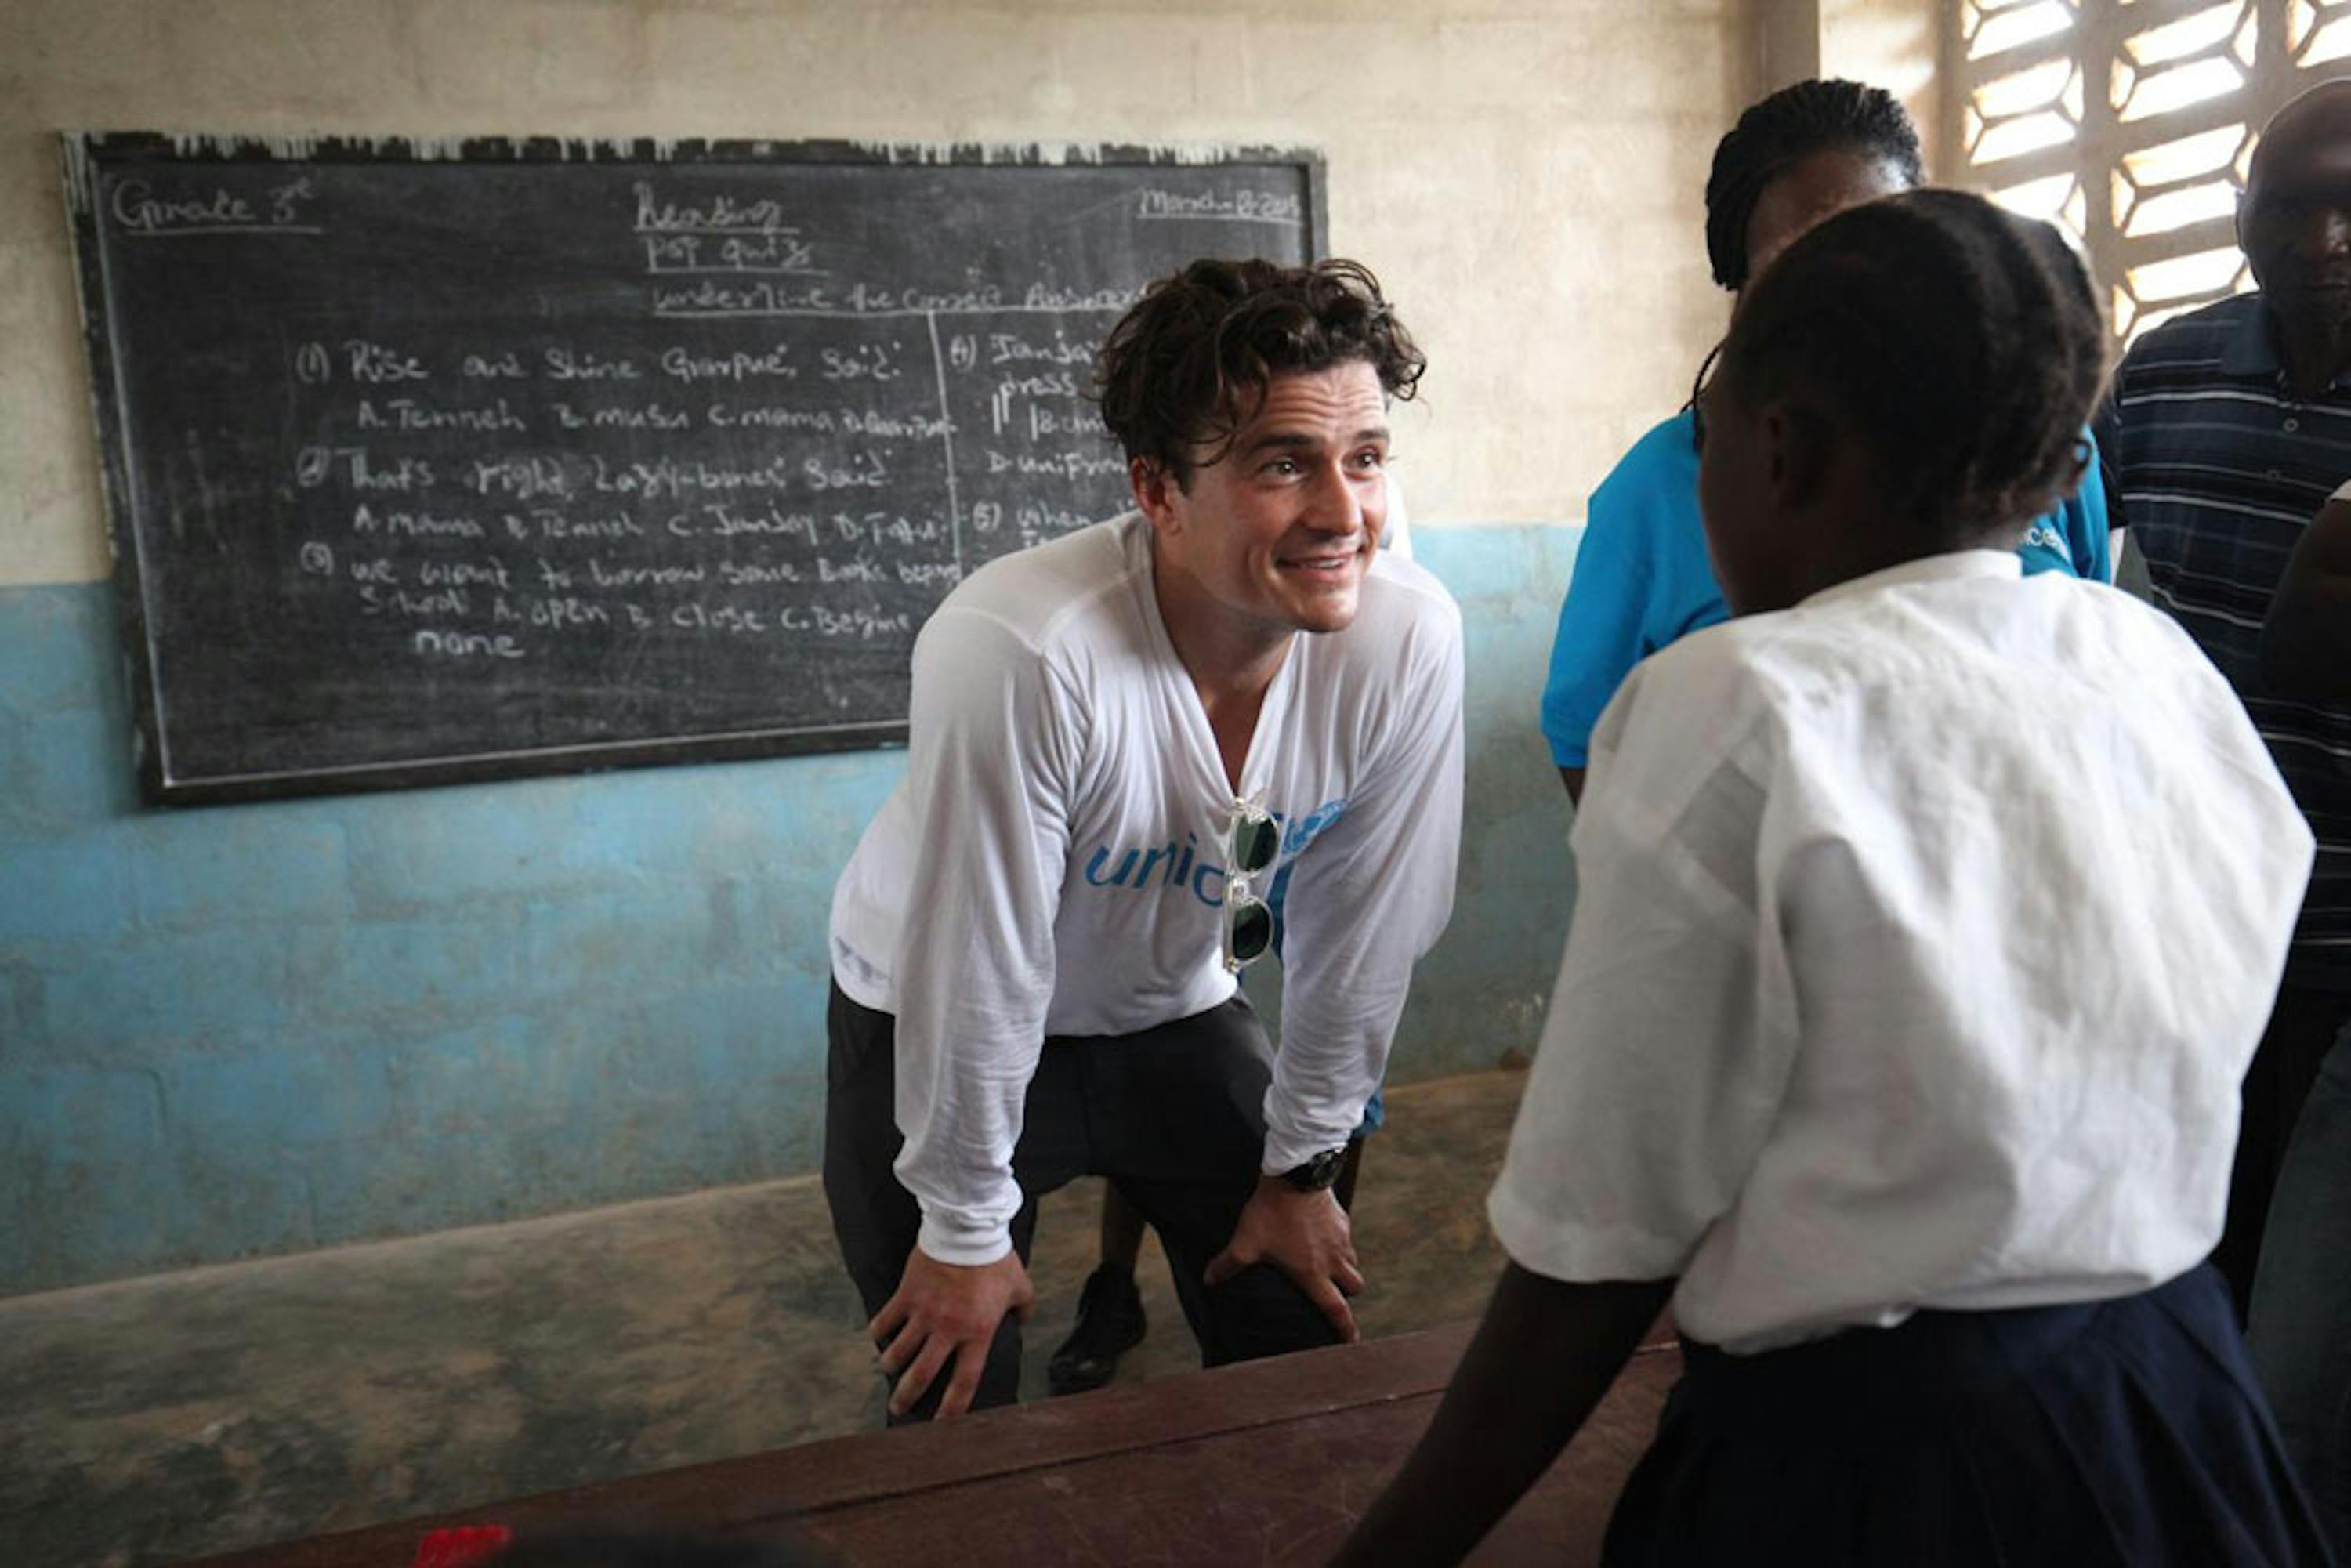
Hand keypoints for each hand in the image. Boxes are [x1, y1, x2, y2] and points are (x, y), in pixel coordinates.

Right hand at [870, 1246, 1034, 1418]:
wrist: (968, 1228)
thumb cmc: (996, 1259)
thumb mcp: (1021, 1287)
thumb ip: (1024, 1310)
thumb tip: (1023, 1322)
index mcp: (978, 1333)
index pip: (964, 1382)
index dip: (953, 1408)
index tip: (942, 1425)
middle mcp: (948, 1329)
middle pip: (921, 1375)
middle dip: (906, 1397)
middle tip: (898, 1409)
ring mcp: (924, 1313)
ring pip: (898, 1352)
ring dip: (890, 1366)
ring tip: (888, 1371)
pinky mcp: (906, 1294)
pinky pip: (885, 1320)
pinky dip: (879, 1332)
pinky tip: (879, 1337)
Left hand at [1205, 1175, 1363, 1342]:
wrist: (1295, 1175)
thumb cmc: (1271, 1213)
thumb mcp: (1246, 1242)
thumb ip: (1228, 1264)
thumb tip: (1210, 1280)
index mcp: (1312, 1273)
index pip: (1336, 1309)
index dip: (1345, 1329)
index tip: (1352, 1341)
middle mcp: (1333, 1259)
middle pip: (1354, 1287)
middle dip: (1347, 1296)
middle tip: (1335, 1296)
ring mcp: (1341, 1238)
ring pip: (1353, 1262)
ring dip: (1345, 1269)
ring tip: (1328, 1267)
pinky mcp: (1342, 1219)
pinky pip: (1347, 1238)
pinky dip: (1339, 1244)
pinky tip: (1323, 1237)